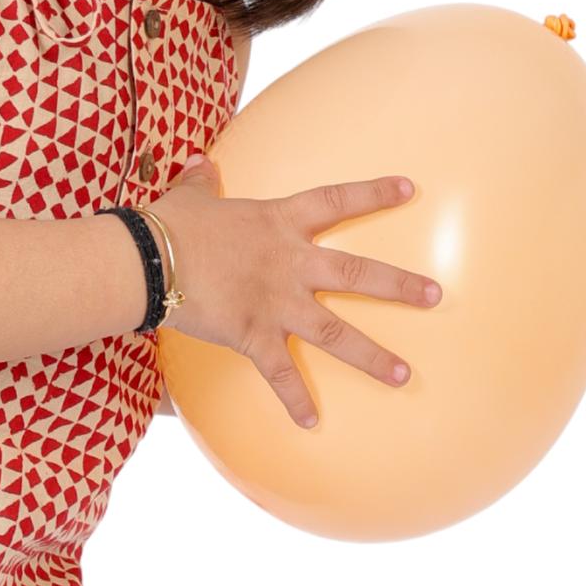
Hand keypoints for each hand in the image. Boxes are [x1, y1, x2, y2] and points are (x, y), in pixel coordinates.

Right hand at [151, 154, 440, 428]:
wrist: (149, 259)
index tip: (409, 189)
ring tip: (404, 375)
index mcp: (278, 223)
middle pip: (357, 274)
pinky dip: (294, 399)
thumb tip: (202, 163)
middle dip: (399, 287)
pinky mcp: (253, 336)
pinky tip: (310, 422)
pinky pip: (279, 374)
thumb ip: (203, 181)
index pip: (335, 200)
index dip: (373, 194)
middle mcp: (289, 263)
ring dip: (372, 356)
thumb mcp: (190, 195)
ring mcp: (276, 303)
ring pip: (335, 333)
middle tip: (436, 296)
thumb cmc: (168, 224)